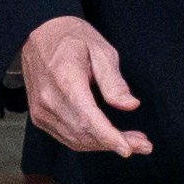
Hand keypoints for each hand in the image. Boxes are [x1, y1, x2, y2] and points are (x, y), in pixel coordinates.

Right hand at [20, 16, 152, 157]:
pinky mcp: (40, 117)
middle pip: (85, 133)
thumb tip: (130, 105)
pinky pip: (67, 137)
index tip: (129, 149)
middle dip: (115, 143)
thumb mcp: (100, 50)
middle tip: (143, 144)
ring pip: (76, 140)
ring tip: (132, 142)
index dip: (110, 138)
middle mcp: (49, 100)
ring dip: (105, 145)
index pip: (88, 118)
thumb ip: (114, 81)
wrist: (39, 34)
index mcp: (65, 80)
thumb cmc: (72, 37)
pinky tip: (108, 138)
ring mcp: (41, 111)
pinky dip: (90, 142)